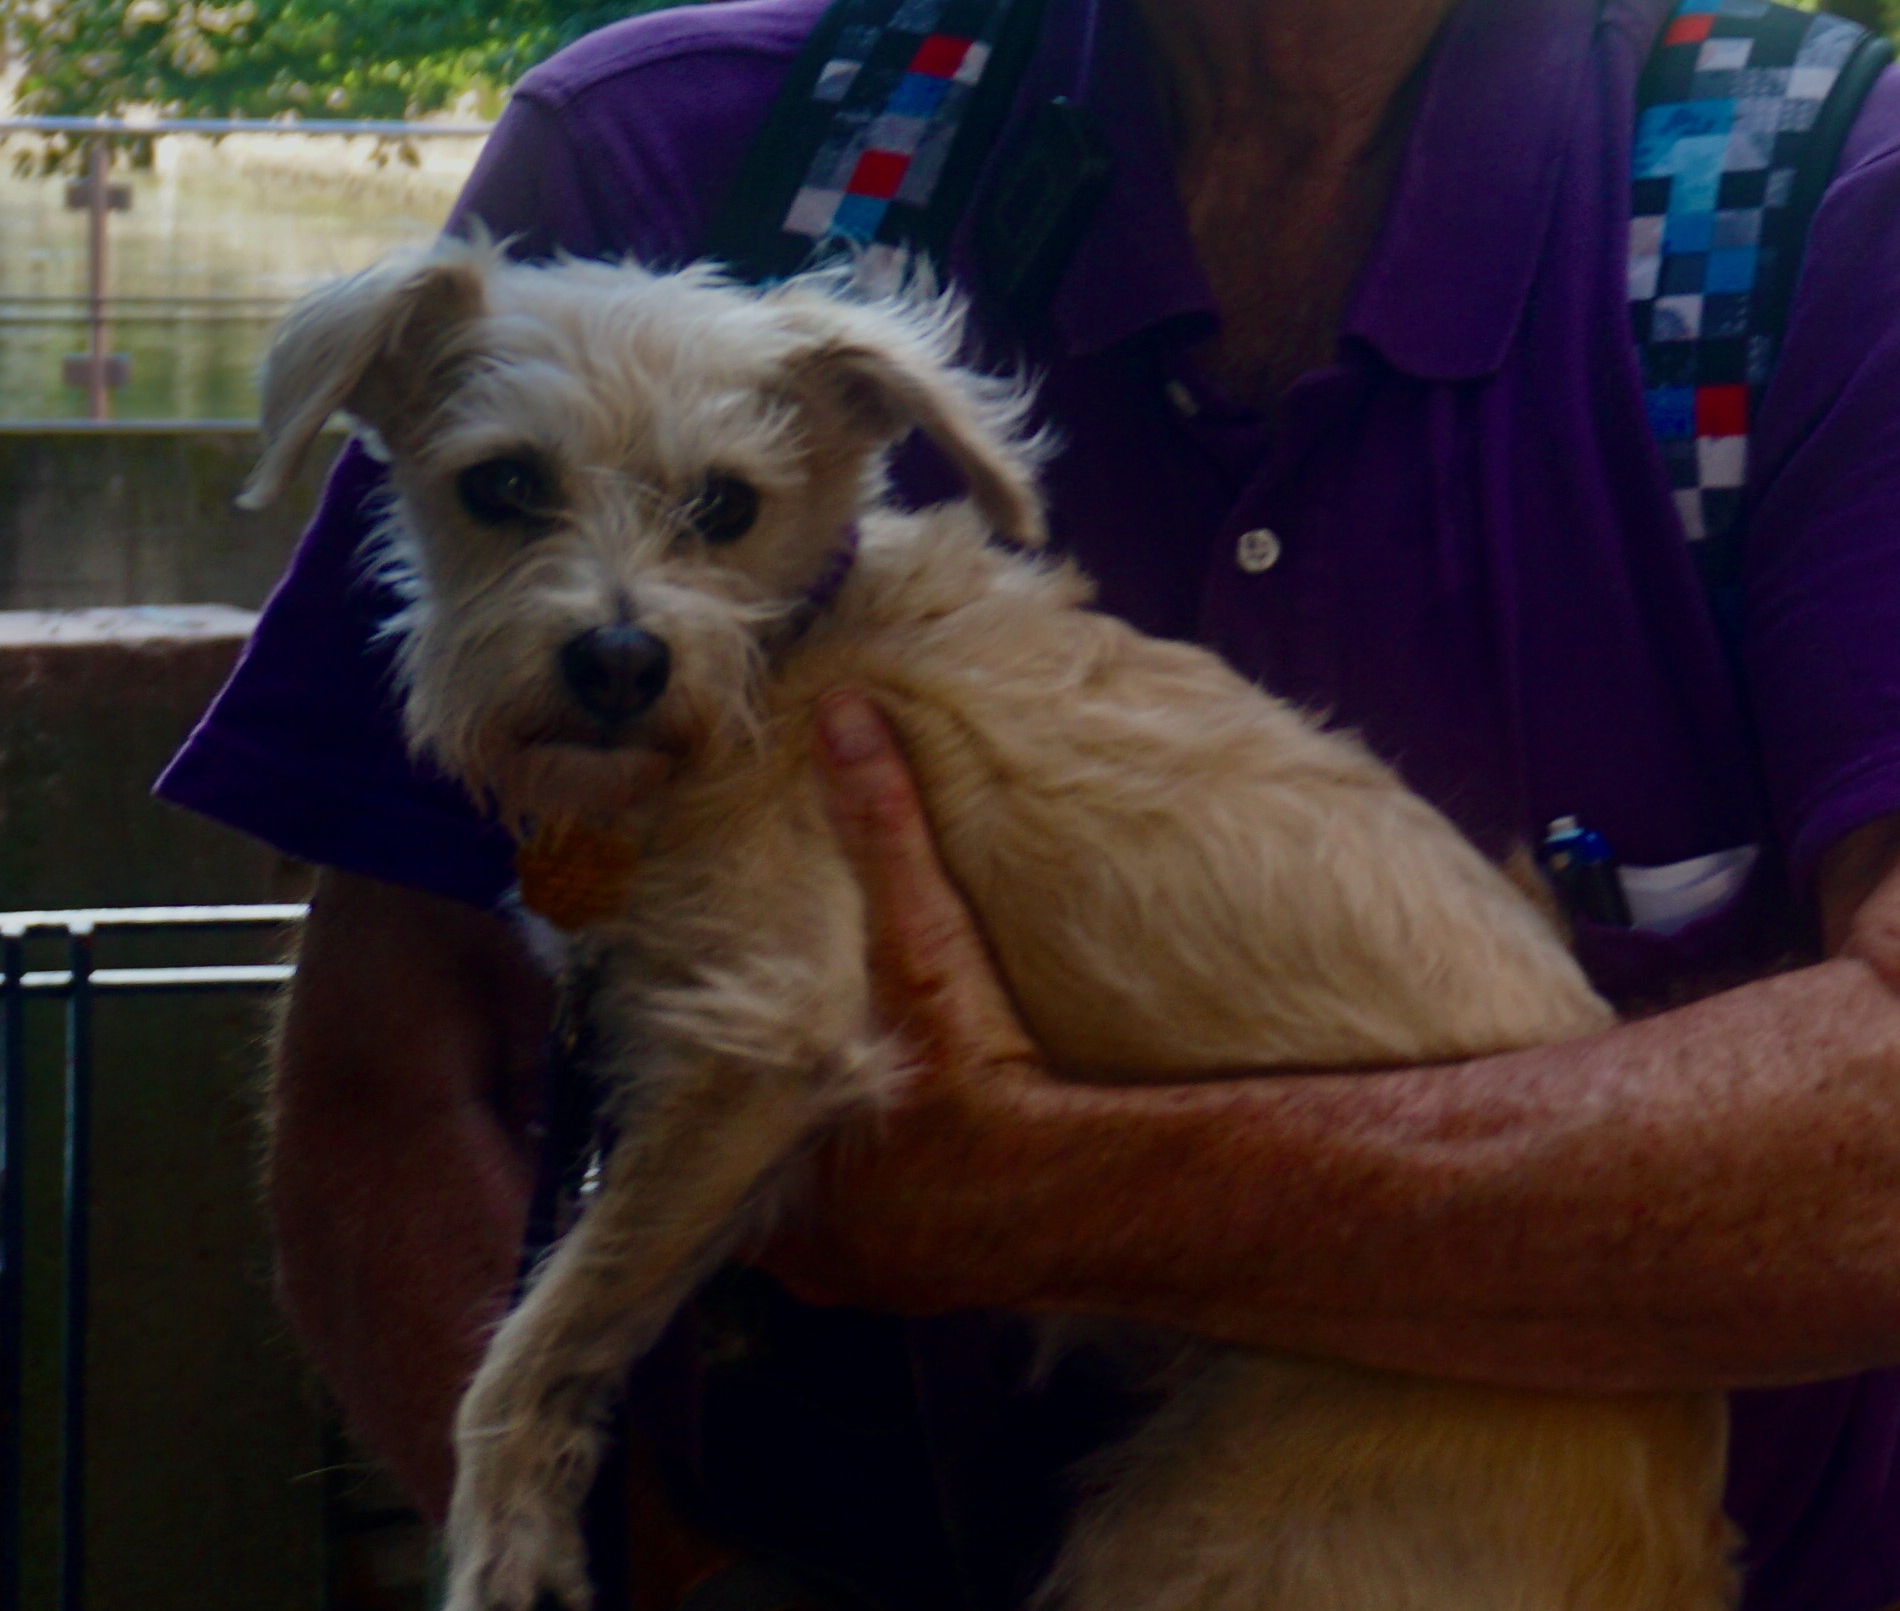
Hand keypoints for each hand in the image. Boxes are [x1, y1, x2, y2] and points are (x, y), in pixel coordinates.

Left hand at [754, 690, 1076, 1314]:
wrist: (1073, 1195)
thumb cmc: (980, 1079)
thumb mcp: (923, 946)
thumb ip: (885, 834)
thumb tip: (838, 715)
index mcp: (770, 1164)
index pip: (715, 1127)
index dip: (731, 1091)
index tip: (750, 1059)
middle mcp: (799, 1244)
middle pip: (764, 1185)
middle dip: (783, 1142)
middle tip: (816, 1092)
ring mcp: (862, 1280)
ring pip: (822, 1231)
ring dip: (840, 1192)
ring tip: (871, 1140)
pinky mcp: (924, 1296)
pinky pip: (888, 1260)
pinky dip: (902, 1228)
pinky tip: (932, 1190)